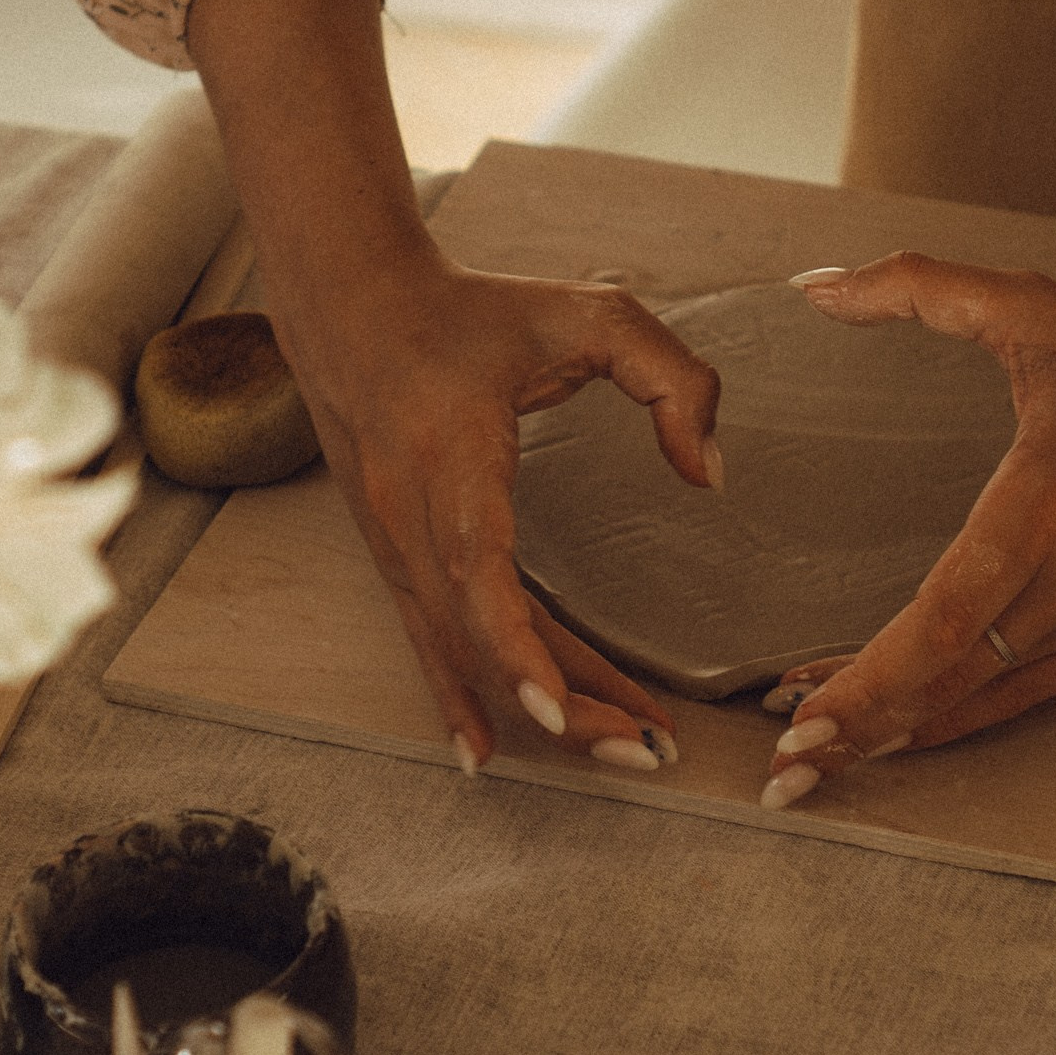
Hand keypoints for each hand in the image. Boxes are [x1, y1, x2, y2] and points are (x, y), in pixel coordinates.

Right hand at [181, 0, 721, 770]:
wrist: (348, 301)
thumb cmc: (472, 308)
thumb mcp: (588, 312)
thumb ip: (671, 377)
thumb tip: (707, 474)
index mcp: (452, 454)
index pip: (479, 571)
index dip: (518, 648)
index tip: (557, 711)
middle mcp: (408, 512)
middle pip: (479, 637)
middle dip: (566, 705)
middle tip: (648, 749)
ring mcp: (389, 541)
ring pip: (459, 650)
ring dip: (536, 708)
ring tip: (619, 747)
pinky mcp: (388, 554)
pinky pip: (427, 640)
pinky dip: (459, 698)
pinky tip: (484, 753)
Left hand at [757, 251, 1055, 806]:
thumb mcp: (1031, 307)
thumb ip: (916, 287)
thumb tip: (815, 288)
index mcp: (1049, 499)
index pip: (948, 614)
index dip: (870, 676)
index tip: (800, 710)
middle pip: (953, 678)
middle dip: (861, 728)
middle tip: (784, 767)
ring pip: (985, 700)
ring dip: (898, 733)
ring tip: (819, 758)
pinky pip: (1028, 698)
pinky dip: (958, 719)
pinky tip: (899, 734)